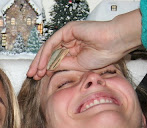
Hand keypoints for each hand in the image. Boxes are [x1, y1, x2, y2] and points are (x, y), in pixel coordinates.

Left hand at [27, 9, 143, 79]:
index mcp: (73, 50)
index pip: (54, 59)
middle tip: (32, 76)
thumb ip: (62, 65)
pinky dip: (46, 54)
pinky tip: (42, 64)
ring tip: (35, 72)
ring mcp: (68, 35)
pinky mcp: (67, 30)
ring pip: (48, 48)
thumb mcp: (77, 65)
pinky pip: (52, 42)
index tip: (38, 78)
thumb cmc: (104, 54)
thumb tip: (47, 69)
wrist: (114, 43)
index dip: (45, 68)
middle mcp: (69, 41)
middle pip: (49, 53)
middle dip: (39, 65)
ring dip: (40, 60)